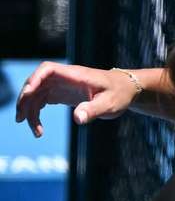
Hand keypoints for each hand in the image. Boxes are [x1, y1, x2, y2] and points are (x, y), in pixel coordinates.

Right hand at [15, 61, 137, 136]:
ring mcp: (61, 85)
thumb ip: (93, 109)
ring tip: (35, 131)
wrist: (126, 90)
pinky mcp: (62, 94)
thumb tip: (77, 118)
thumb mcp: (110, 104)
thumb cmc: (120, 94)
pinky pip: (42, 100)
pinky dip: (36, 112)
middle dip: (26, 99)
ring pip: (36, 93)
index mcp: (75, 75)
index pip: (48, 69)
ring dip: (29, 109)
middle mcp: (65, 78)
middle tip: (22, 118)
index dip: (35, 79)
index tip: (28, 93)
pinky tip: (37, 128)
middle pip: (36, 82)